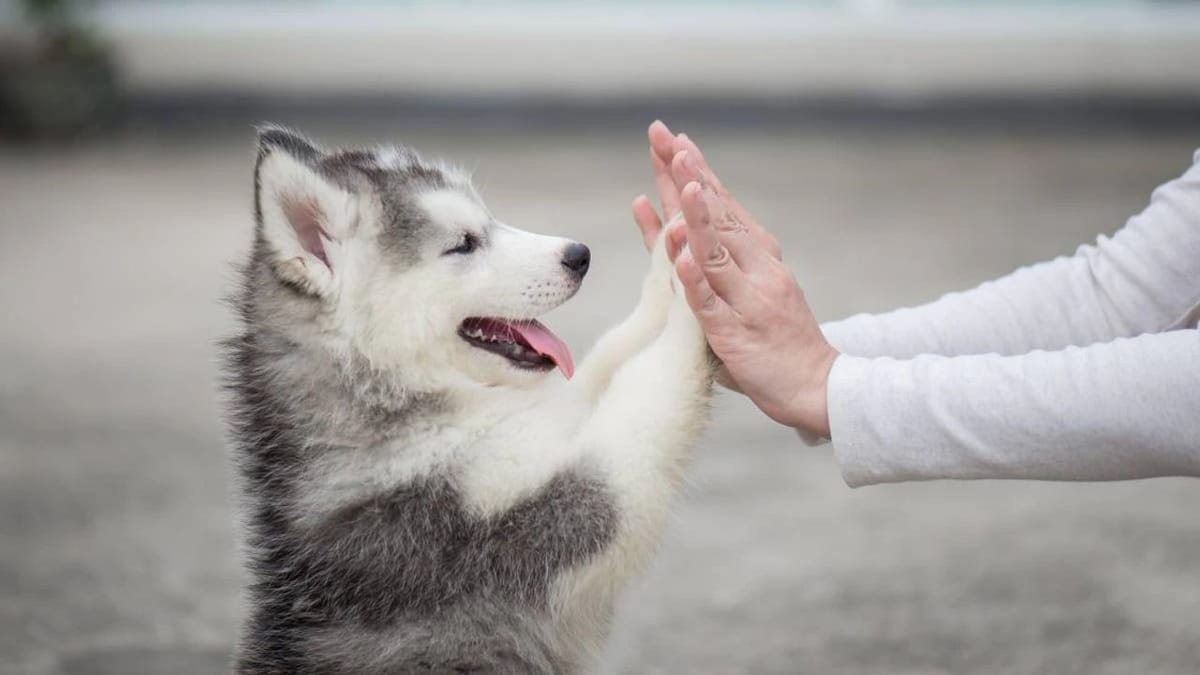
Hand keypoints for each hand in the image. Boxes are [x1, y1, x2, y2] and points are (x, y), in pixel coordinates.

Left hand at [631, 122, 838, 435]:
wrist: (817, 385)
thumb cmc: (776, 338)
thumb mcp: (748, 289)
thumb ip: (712, 260)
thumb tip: (673, 224)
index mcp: (758, 255)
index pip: (721, 205)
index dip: (696, 172)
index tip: (674, 139)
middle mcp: (756, 269)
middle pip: (716, 216)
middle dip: (689, 176)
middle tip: (667, 139)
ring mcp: (747, 299)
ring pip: (716, 252)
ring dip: (697, 215)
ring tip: (681, 182)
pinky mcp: (735, 333)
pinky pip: (711, 303)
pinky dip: (695, 279)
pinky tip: (681, 256)